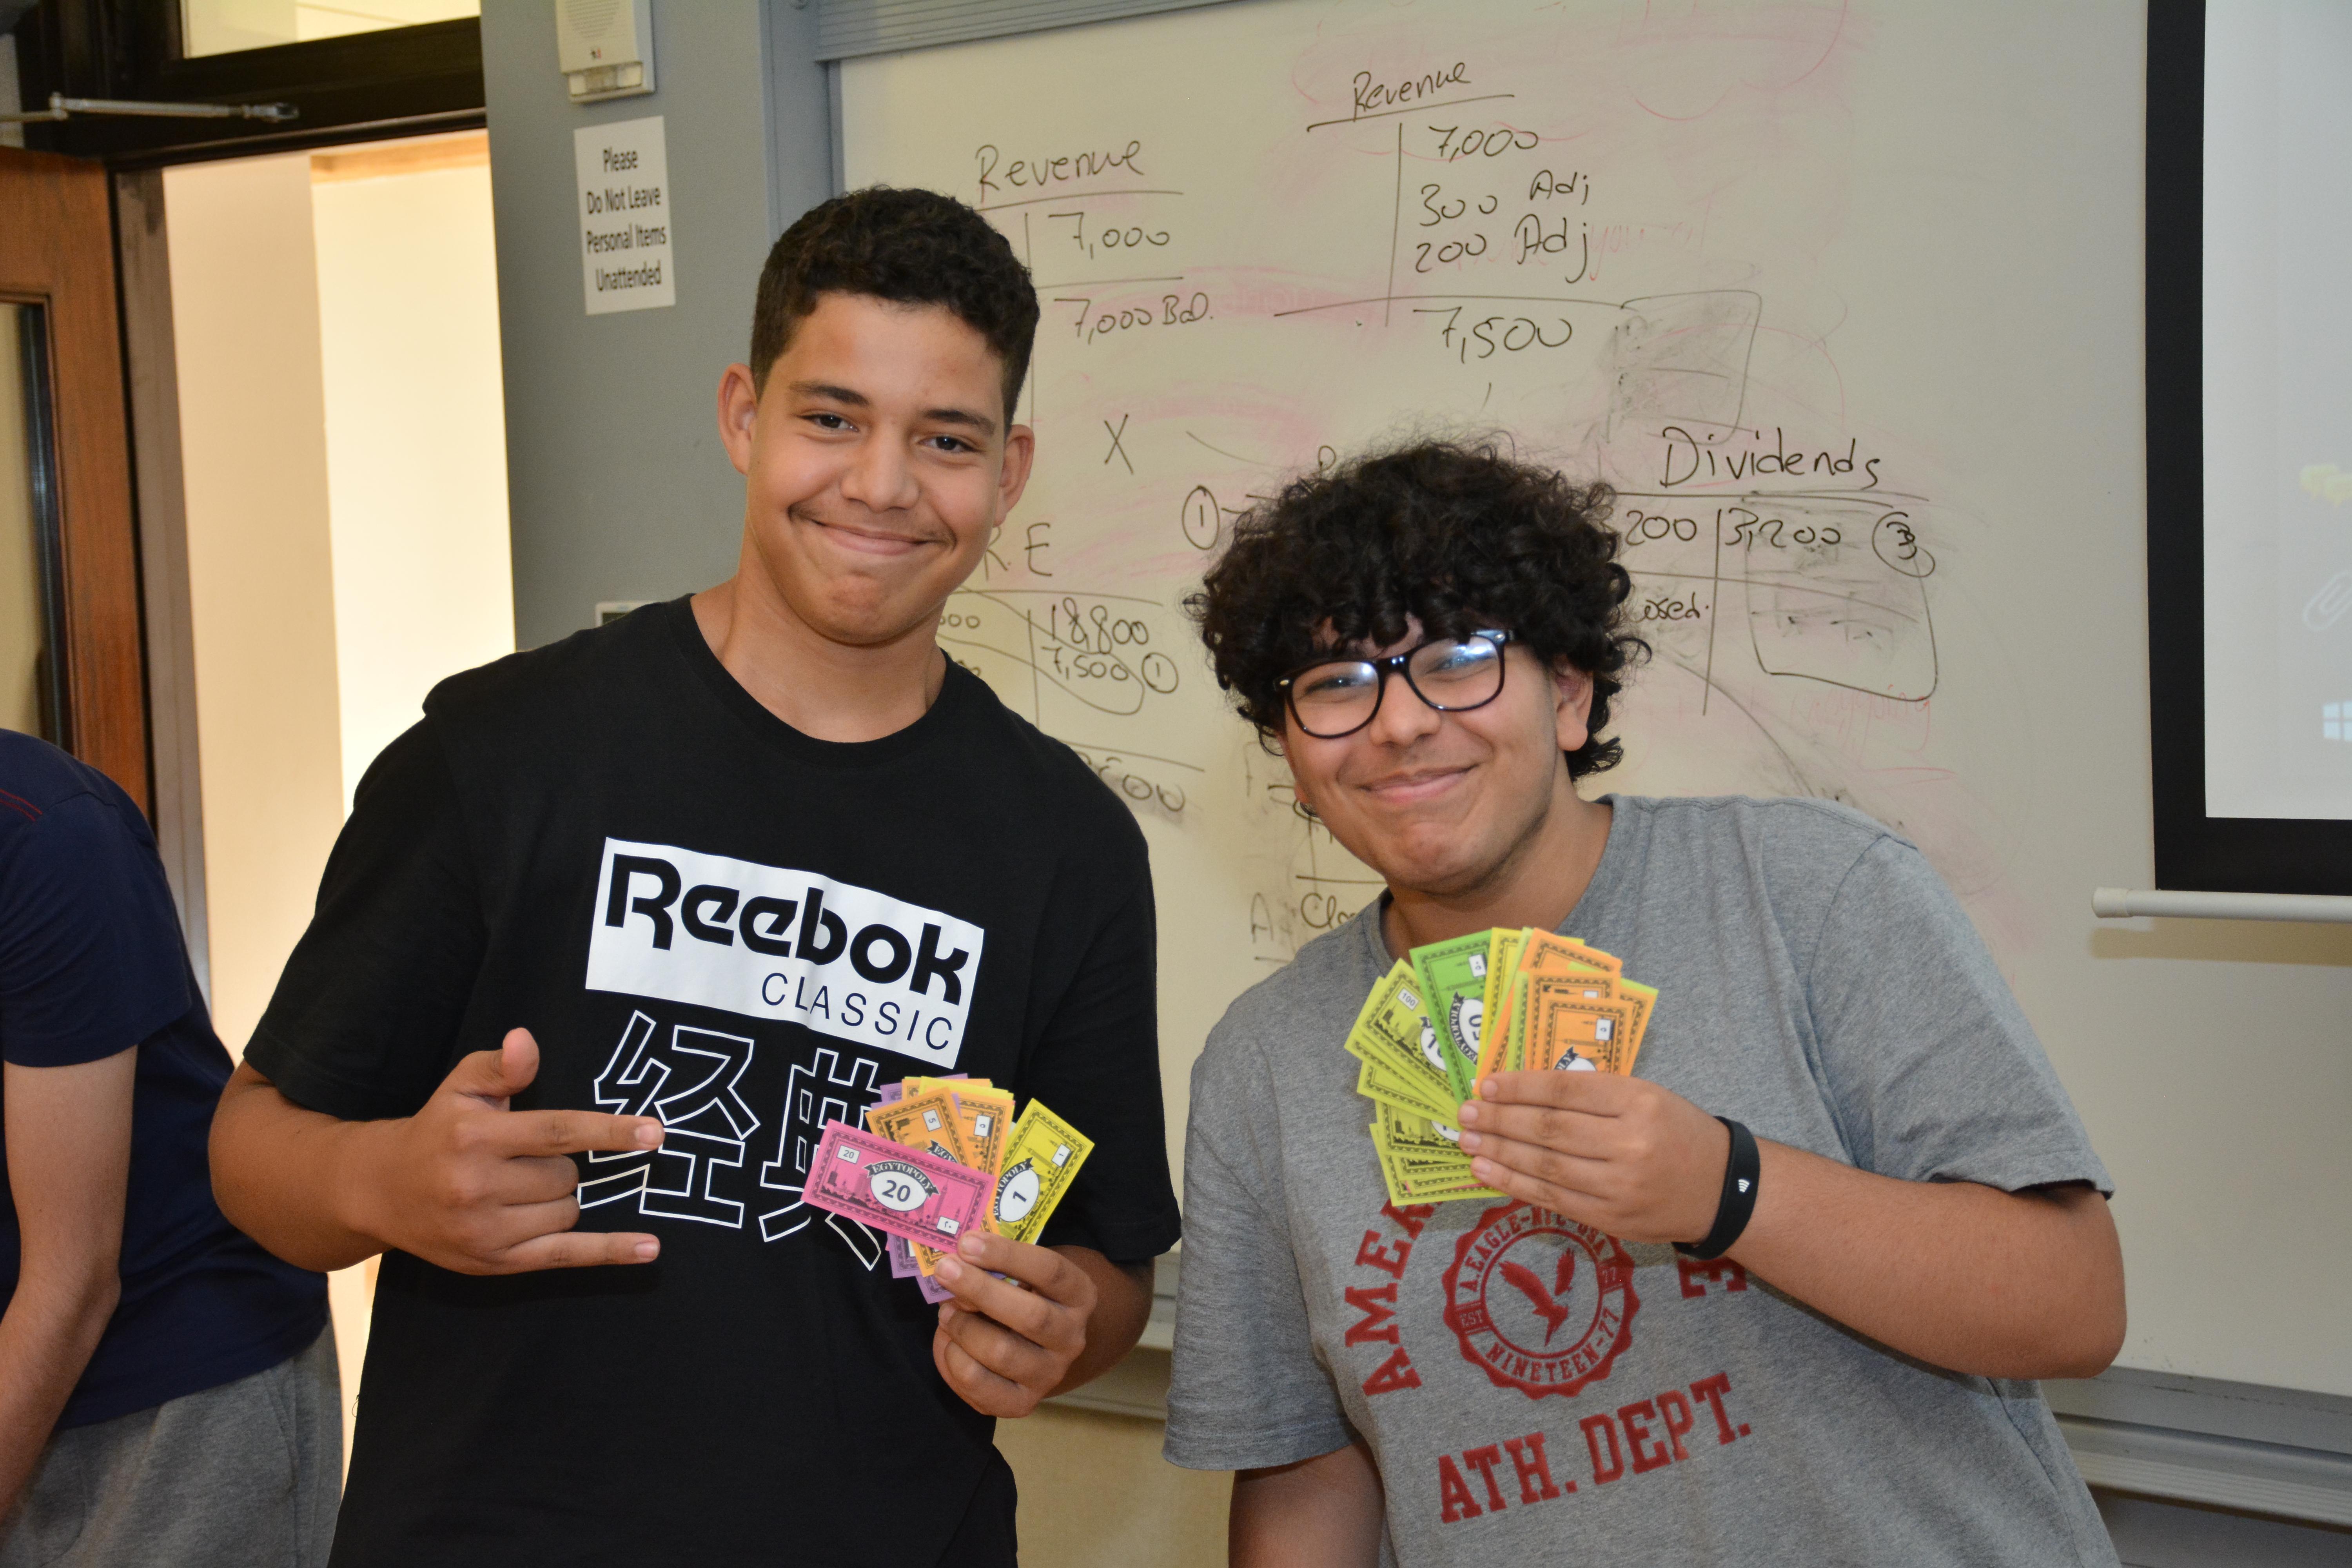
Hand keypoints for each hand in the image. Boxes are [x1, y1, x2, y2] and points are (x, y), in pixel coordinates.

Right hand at [342, 1028, 664, 1274]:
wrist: (381, 1192)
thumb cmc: (436, 1130)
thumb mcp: (461, 1087)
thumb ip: (500, 1065)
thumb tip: (526, 1040)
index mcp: (475, 1138)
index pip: (557, 1132)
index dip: (607, 1132)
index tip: (654, 1133)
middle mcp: (478, 1186)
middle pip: (565, 1175)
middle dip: (560, 1165)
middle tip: (526, 1159)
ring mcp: (486, 1230)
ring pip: (567, 1211)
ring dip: (562, 1198)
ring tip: (522, 1187)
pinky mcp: (494, 1263)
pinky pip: (565, 1257)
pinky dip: (610, 1252)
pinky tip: (649, 1249)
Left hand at [929, 1231, 1097, 1416]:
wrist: (1033, 1346)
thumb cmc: (1020, 1296)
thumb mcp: (1018, 1274)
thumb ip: (996, 1267)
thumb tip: (955, 1265)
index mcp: (1079, 1295)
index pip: (1051, 1271)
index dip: (1007, 1255)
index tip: (968, 1242)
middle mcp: (1071, 1338)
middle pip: (1030, 1316)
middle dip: (980, 1290)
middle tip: (945, 1270)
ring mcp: (1049, 1374)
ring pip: (1002, 1352)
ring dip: (964, 1326)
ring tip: (946, 1310)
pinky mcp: (1022, 1403)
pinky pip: (980, 1385)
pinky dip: (955, 1360)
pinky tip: (950, 1342)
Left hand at [1455, 1070, 1728, 1244]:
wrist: (1722, 1190)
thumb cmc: (1676, 1132)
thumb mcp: (1646, 1095)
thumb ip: (1593, 1094)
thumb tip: (1524, 1092)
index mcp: (1639, 1103)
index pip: (1565, 1091)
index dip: (1520, 1087)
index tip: (1486, 1084)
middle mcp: (1629, 1144)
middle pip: (1550, 1130)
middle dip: (1500, 1120)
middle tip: (1465, 1113)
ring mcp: (1619, 1187)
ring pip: (1546, 1167)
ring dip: (1499, 1154)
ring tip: (1467, 1141)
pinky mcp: (1611, 1219)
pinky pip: (1553, 1200)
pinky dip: (1515, 1185)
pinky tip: (1487, 1172)